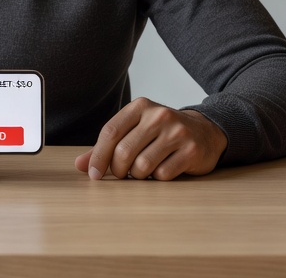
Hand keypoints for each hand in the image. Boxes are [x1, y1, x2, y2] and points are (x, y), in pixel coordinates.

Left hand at [75, 97, 226, 180]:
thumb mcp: (134, 131)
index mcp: (140, 106)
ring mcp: (177, 132)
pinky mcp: (191, 150)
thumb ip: (107, 147)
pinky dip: (157, 178)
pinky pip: (163, 174)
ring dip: (138, 175)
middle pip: (124, 152)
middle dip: (118, 170)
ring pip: (142, 165)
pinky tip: (162, 170)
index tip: (94, 174)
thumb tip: (81, 166)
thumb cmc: (160, 134)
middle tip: (122, 174)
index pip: (110, 132)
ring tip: (143, 171)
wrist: (204, 132)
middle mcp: (159, 115)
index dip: (98, 156)